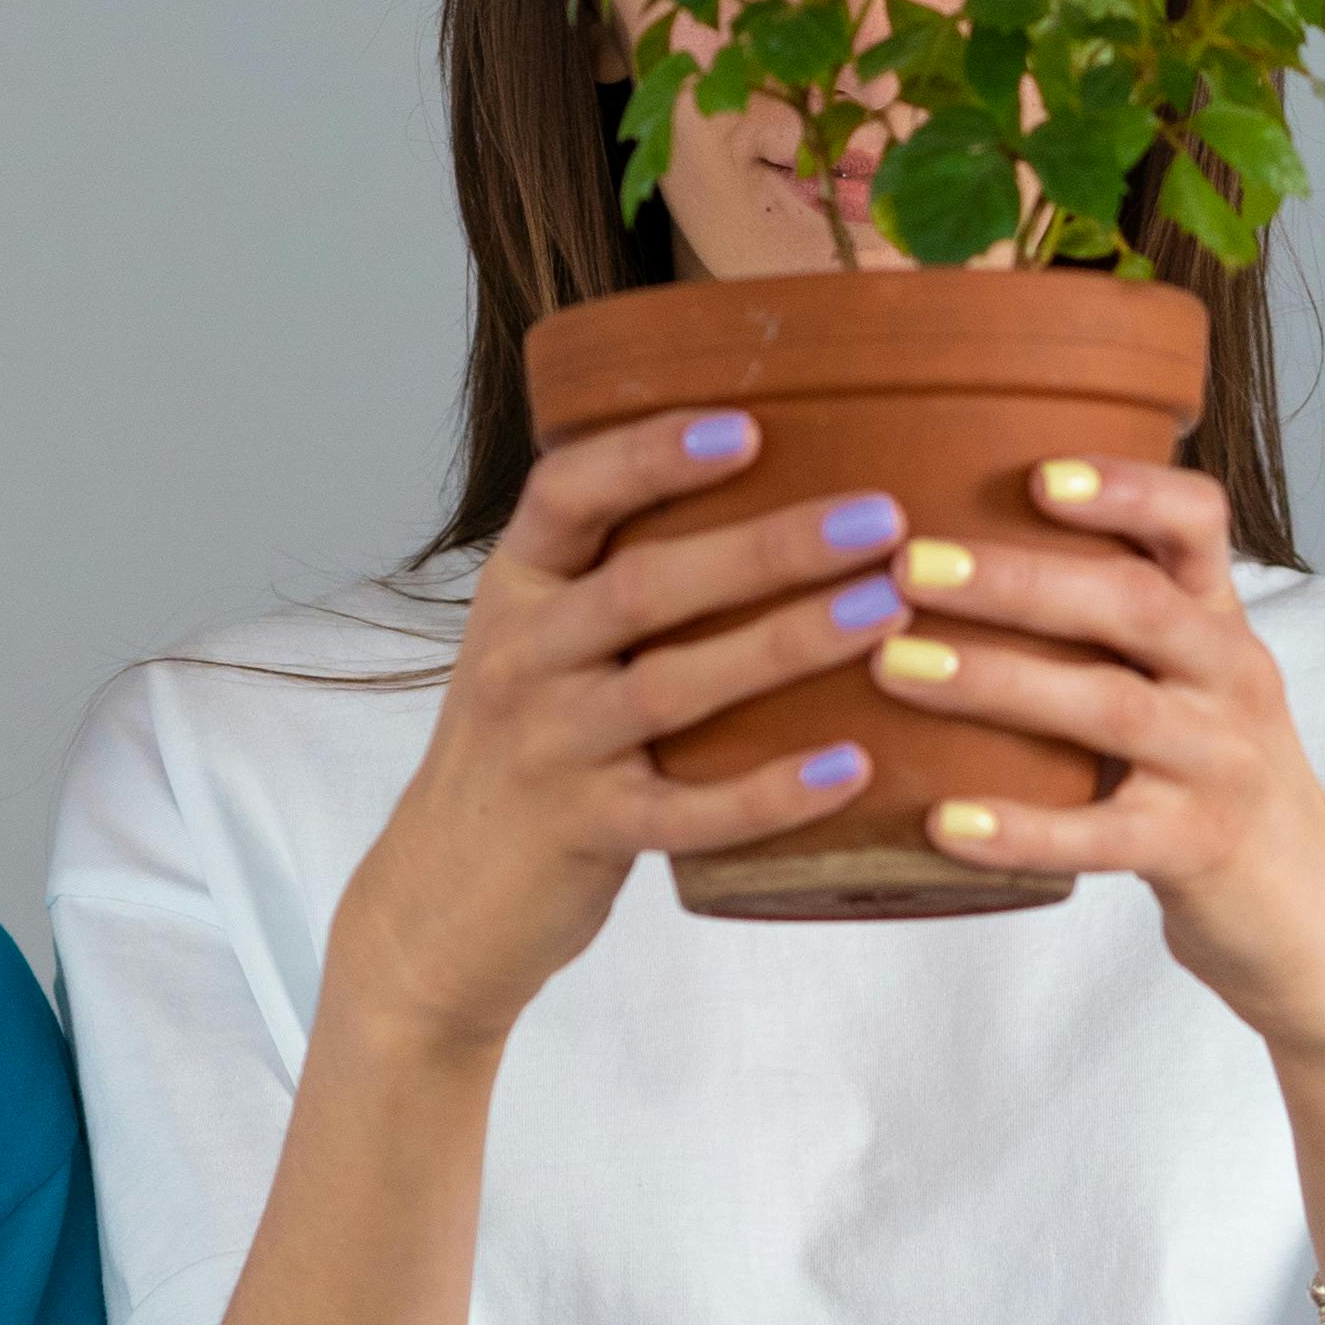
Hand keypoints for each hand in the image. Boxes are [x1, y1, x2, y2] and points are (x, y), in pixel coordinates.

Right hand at [334, 408, 929, 1051]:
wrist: (438, 897)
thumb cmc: (522, 752)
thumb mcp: (539, 647)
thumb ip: (615, 579)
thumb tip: (770, 491)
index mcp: (515, 591)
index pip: (566, 493)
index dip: (651, 454)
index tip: (748, 427)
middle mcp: (521, 660)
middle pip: (643, 587)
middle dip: (767, 547)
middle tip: (878, 521)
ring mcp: (549, 749)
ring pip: (672, 689)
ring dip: (786, 644)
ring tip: (886, 612)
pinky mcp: (586, 833)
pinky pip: (688, 812)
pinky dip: (771, 792)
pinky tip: (850, 766)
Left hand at [865, 455, 1324, 1056]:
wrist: (1306, 912)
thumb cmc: (1207, 779)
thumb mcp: (1184, 682)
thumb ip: (1109, 623)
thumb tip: (956, 549)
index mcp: (1217, 621)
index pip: (1195, 522)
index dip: (1126, 488)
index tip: (1036, 473)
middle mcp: (1230, 677)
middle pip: (1131, 604)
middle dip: (1016, 579)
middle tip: (908, 564)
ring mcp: (1220, 763)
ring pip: (1110, 707)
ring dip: (995, 681)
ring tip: (893, 666)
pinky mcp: (1199, 848)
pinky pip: (1102, 835)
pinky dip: (1020, 829)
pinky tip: (943, 822)